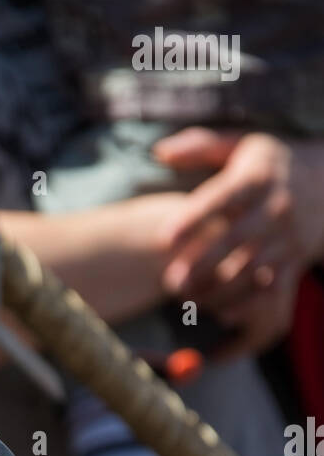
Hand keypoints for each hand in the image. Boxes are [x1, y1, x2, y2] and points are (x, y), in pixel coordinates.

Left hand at [152, 129, 323, 353]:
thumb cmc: (269, 164)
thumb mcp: (241, 144)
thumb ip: (200, 146)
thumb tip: (159, 152)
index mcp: (258, 177)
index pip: (223, 198)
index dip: (194, 219)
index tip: (164, 239)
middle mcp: (277, 207)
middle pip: (234, 239)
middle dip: (201, 263)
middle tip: (170, 282)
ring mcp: (288, 236)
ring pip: (251, 269)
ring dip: (217, 287)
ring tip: (186, 298)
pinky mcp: (295, 260)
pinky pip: (270, 288)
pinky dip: (244, 303)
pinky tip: (218, 311)